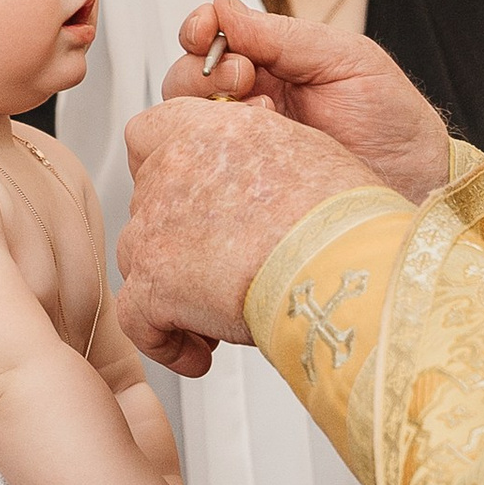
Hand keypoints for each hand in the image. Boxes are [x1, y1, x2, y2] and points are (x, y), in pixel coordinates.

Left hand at [115, 95, 379, 367]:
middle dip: (175, 237)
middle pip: (147, 203)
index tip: (190, 197)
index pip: (149, 134)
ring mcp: (155, 227)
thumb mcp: (303, 151)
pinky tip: (200, 354)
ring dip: (171, 287)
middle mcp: (172, 169)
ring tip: (217, 316)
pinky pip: (138, 319)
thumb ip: (256, 153)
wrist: (345, 257)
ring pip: (138, 259)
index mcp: (208, 130)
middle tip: (217, 266)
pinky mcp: (153, 284)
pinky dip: (165, 340)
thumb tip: (251, 177)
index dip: (163, 169)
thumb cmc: (343, 215)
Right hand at [165, 0, 450, 203]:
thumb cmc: (392, 120)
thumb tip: (225, 6)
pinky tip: (256, 145)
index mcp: (274, 62)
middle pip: (188, 77)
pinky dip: (216, 148)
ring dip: (209, 107)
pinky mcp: (244, 182)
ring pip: (189, 120)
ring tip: (258, 112)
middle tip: (244, 75)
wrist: (418, 181)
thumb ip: (283, 34)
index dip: (200, 29)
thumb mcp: (346, 59)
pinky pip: (205, 163)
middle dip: (204, 69)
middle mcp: (252, 100)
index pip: (214, 37)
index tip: (206, 29)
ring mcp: (246, 143)